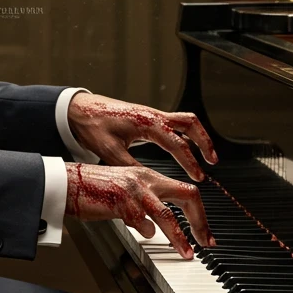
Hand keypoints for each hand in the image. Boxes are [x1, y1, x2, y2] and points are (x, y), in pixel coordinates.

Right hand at [65, 162, 214, 259]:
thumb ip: (144, 201)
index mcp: (148, 175)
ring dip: (180, 237)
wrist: (69, 183)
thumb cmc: (93, 188)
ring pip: (168, 215)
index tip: (204, 232)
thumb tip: (158, 224)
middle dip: (200, 222)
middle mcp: (145, 180)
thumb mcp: (125, 188)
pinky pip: (142, 222)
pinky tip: (143, 234)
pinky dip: (146, 231)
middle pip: (187, 196)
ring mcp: (134, 190)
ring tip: (186, 253)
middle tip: (205, 241)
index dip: (199, 214)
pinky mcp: (121, 202)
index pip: (186, 190)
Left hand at [68, 93, 217, 181]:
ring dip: (198, 136)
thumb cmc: (93, 125)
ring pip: (185, 121)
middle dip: (205, 142)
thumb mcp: (110, 151)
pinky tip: (185, 148)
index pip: (177, 144)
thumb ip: (131, 167)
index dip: (190, 162)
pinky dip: (185, 134)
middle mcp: (153, 116)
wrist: (80, 110)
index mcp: (147, 123)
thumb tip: (148, 183)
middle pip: (190, 124)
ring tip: (206, 155)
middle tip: (213, 161)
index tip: (198, 177)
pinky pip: (174, 123)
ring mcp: (152, 115)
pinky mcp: (148, 117)